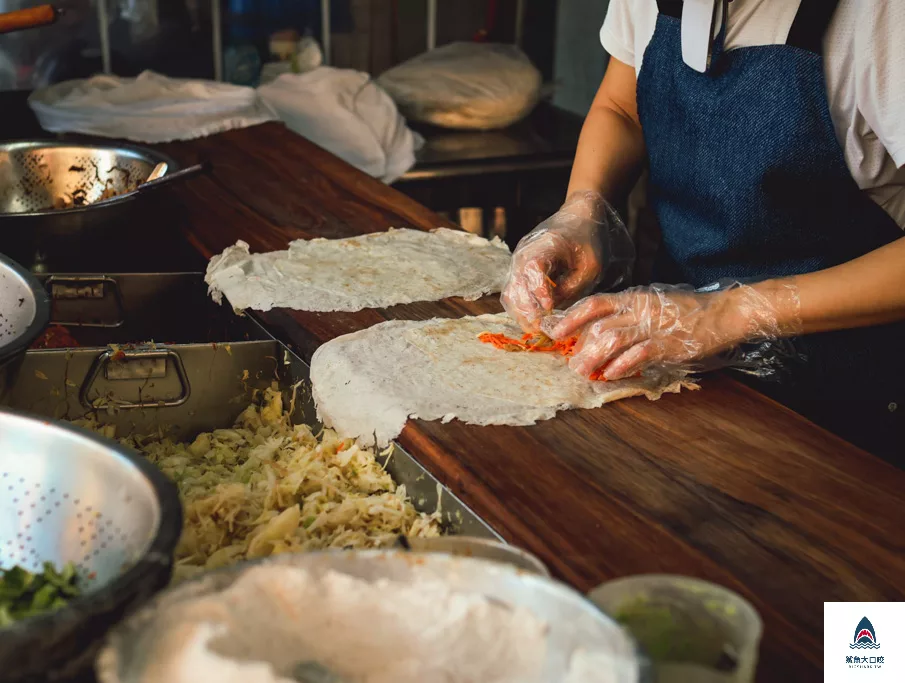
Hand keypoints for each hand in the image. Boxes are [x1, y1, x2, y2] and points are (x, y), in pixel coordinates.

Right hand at [500, 191, 632, 331]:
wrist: (580, 216)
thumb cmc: (589, 240)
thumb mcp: (591, 266)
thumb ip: (572, 289)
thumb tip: (555, 313)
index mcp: (544, 245)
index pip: (531, 269)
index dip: (538, 291)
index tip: (550, 308)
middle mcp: (523, 253)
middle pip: (514, 287)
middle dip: (528, 311)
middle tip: (543, 328)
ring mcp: (518, 262)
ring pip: (510, 294)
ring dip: (522, 313)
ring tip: (539, 328)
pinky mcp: (519, 270)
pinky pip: (514, 294)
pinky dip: (522, 308)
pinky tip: (537, 318)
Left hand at [541, 281, 801, 379]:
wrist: (721, 314)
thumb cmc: (685, 312)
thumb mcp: (651, 306)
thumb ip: (627, 317)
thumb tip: (598, 334)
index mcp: (632, 298)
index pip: (593, 304)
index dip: (571, 317)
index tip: (554, 331)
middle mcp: (638, 310)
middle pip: (598, 326)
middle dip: (579, 347)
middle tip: (571, 363)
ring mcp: (652, 327)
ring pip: (612, 340)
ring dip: (595, 359)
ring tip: (585, 372)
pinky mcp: (666, 345)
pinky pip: (637, 355)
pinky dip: (621, 366)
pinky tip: (611, 374)